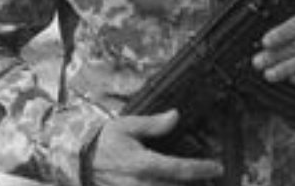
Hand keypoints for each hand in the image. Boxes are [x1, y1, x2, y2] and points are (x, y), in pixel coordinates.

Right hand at [90, 110, 223, 185]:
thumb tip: (175, 115)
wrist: (77, 161)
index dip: (202, 169)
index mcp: (143, 164)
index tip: (217, 168)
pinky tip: (173, 185)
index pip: (180, 169)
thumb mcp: (127, 126)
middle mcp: (141, 184)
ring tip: (196, 183)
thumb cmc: (103, 141)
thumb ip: (153, 124)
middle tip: (211, 181)